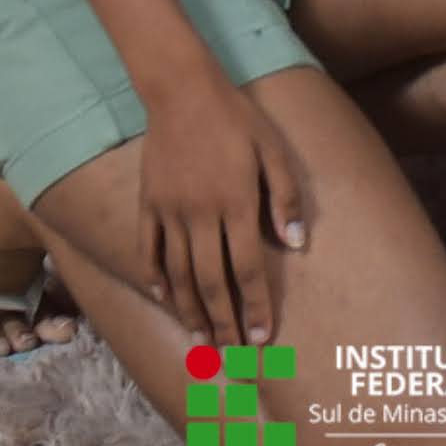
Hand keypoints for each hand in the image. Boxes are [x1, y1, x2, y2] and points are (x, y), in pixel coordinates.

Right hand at [136, 75, 311, 345]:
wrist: (182, 90)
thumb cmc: (236, 119)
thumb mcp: (274, 150)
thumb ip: (285, 198)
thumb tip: (296, 245)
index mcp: (237, 203)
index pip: (248, 269)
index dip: (256, 307)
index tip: (262, 338)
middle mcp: (201, 214)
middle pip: (212, 283)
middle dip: (224, 324)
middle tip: (232, 356)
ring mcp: (170, 211)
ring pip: (180, 275)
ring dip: (191, 312)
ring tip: (202, 341)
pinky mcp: (149, 204)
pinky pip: (150, 251)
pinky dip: (157, 279)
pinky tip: (166, 300)